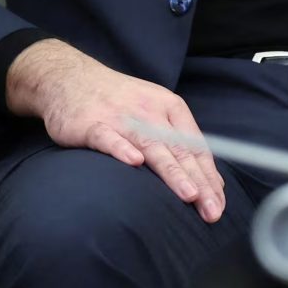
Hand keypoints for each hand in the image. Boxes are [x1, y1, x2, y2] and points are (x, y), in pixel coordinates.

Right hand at [6, 40, 225, 221]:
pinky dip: (122, 149)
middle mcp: (151, 113)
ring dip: (172, 172)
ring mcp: (122, 118)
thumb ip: (176, 141)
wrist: (69, 77)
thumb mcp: (155, 112)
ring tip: (189, 195)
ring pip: (152, 147)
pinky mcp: (91, 124)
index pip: (196, 148)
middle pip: (180, 152)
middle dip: (199, 183)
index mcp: (171, 109)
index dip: (209, 177)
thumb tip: (204, 177)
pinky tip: (135, 163)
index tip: (219, 204)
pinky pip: (109, 138)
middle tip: (212, 210)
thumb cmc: (119, 101)